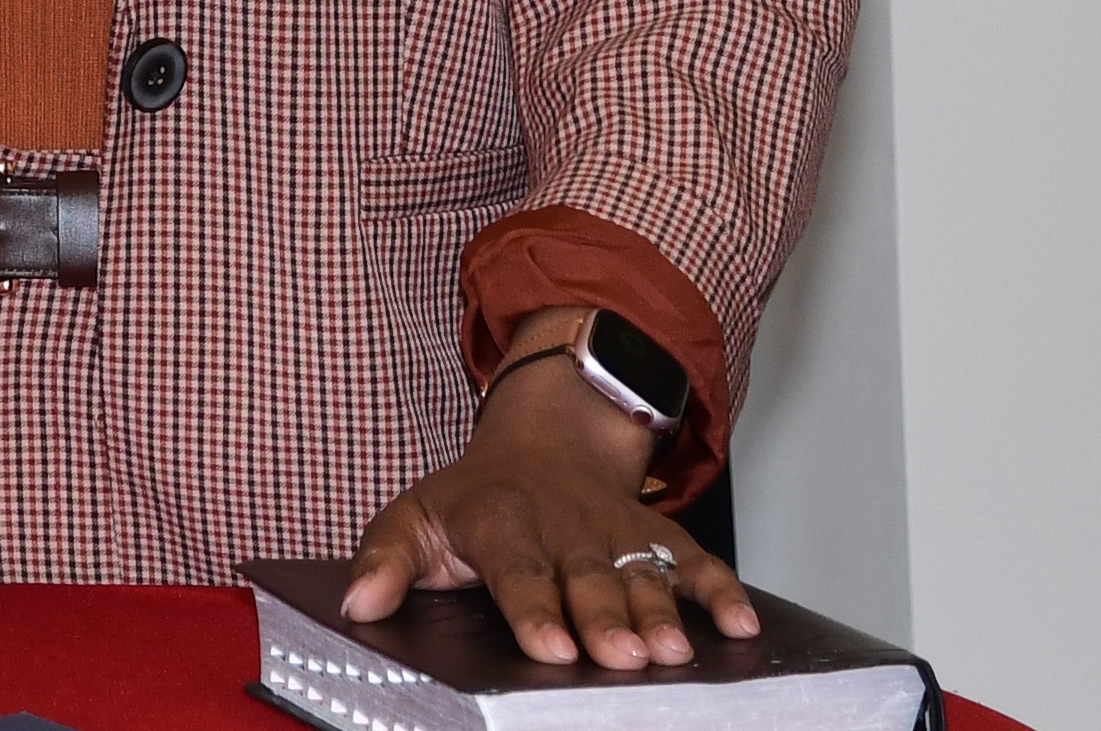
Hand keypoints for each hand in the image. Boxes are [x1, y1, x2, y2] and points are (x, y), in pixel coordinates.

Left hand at [342, 313, 752, 669]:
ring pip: (642, 574)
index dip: (535, 611)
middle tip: (625, 659)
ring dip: (662, 613)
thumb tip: (356, 604)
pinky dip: (723, 591)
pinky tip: (744, 626)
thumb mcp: (415, 516)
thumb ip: (386, 560)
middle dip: (606, 619)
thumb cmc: (475, 499)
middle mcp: (565, 527)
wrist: (544, 440)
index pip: (518, 572)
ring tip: (675, 652)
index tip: (551, 649)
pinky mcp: (656, 535)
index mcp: (503, 523)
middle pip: (588, 579)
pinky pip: (696, 561)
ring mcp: (615, 531)